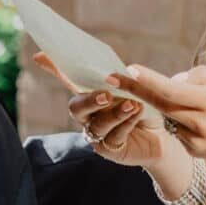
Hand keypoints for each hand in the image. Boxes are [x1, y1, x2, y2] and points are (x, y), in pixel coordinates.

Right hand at [35, 52, 166, 170]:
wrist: (166, 134)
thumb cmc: (150, 106)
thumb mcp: (143, 87)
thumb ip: (129, 80)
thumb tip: (114, 76)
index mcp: (93, 92)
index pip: (70, 79)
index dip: (54, 68)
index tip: (39, 55)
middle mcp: (89, 113)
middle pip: (76, 106)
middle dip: (89, 100)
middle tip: (107, 95)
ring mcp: (97, 132)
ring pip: (97, 123)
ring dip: (116, 112)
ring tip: (134, 105)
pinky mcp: (109, 148)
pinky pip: (113, 136)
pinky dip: (126, 123)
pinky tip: (138, 115)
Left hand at [109, 64, 205, 176]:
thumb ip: (203, 74)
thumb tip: (174, 78)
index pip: (171, 90)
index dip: (147, 80)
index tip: (128, 69)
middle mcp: (198, 124)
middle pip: (160, 104)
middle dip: (136, 90)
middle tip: (112, 77)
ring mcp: (194, 141)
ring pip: (169, 116)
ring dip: (167, 104)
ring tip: (189, 99)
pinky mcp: (193, 152)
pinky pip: (177, 129)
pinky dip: (181, 119)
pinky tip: (203, 119)